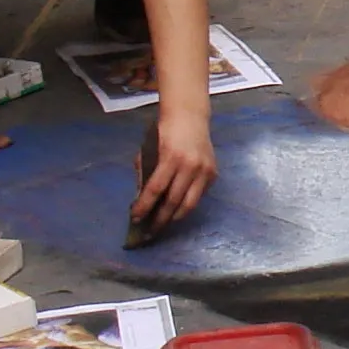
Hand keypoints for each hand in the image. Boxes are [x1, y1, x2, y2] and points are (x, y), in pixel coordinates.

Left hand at [130, 103, 218, 239]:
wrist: (189, 116)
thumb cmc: (163, 132)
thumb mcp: (148, 150)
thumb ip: (145, 174)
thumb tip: (141, 199)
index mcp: (170, 157)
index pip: (155, 189)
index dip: (145, 206)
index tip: (135, 218)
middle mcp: (190, 165)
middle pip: (173, 201)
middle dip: (160, 219)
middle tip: (150, 231)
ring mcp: (204, 170)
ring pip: (190, 204)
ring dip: (175, 216)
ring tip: (164, 224)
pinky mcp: (213, 173)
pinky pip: (199, 195)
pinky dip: (187, 204)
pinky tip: (177, 208)